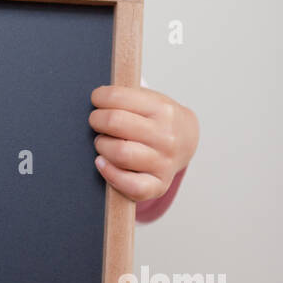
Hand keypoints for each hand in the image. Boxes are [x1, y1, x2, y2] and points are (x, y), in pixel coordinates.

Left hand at [89, 85, 198, 202]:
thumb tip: (95, 100)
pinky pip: (130, 185)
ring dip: (102, 146)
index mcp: (163, 109)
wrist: (186, 141)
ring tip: (102, 142)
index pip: (118, 98)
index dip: (99, 97)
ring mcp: (164, 162)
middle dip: (97, 120)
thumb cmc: (158, 120)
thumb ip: (127, 98)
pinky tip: (102, 163)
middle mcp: (166, 136)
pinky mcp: (159, 185)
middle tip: (96, 121)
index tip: (97, 99)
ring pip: (119, 153)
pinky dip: (110, 173)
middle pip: (115, 123)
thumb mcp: (151, 100)